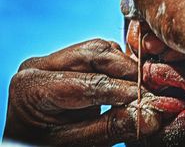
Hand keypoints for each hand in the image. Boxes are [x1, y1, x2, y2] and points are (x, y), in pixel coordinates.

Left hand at [3, 39, 160, 145]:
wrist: (29, 139)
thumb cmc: (45, 144)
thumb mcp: (75, 143)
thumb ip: (111, 127)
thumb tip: (151, 114)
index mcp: (32, 88)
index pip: (89, 84)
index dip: (125, 91)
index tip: (152, 101)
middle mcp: (40, 65)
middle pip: (94, 53)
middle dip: (127, 70)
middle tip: (149, 91)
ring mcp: (51, 59)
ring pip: (98, 48)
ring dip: (123, 66)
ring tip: (139, 88)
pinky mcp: (63, 59)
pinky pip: (96, 53)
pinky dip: (115, 65)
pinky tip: (124, 81)